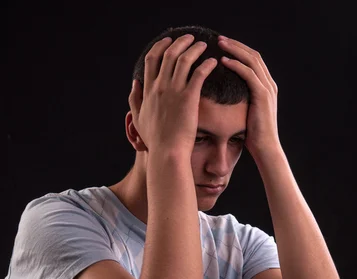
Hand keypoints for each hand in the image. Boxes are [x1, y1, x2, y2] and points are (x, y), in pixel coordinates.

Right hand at [129, 35, 216, 154]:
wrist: (167, 153)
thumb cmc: (155, 141)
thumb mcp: (138, 119)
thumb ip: (134, 100)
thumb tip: (135, 83)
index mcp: (148, 90)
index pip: (151, 59)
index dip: (160, 46)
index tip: (168, 41)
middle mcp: (159, 87)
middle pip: (168, 54)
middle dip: (180, 42)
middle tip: (190, 38)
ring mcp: (174, 91)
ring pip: (184, 59)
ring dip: (194, 48)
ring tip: (203, 45)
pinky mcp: (189, 98)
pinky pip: (199, 73)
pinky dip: (206, 63)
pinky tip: (212, 62)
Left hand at [218, 36, 280, 155]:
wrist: (265, 149)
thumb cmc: (253, 136)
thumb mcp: (246, 114)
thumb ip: (240, 101)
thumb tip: (223, 98)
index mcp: (266, 87)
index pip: (253, 60)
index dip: (238, 50)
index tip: (223, 45)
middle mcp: (269, 84)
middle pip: (253, 55)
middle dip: (235, 45)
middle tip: (219, 39)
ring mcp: (267, 88)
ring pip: (251, 60)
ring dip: (234, 50)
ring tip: (219, 44)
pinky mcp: (262, 95)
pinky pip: (249, 74)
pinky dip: (236, 65)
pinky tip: (223, 61)